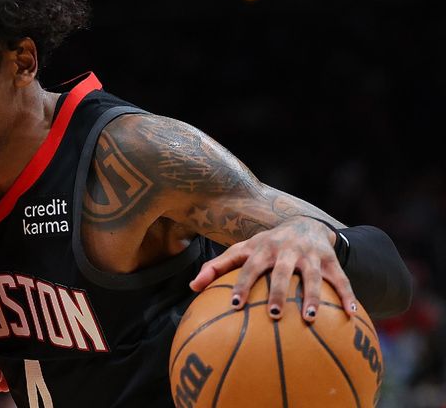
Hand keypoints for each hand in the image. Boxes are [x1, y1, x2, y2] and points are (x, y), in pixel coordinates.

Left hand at [189, 216, 357, 321]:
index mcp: (262, 250)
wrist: (304, 224)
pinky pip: (341, 280)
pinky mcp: (330, 261)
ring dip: (312, 297)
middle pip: (280, 272)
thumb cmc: (266, 245)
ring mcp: (309, 255)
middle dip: (278, 292)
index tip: (235, 305)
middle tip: (275, 315)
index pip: (248, 268)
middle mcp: (285, 251)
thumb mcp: (242, 250)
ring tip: (310, 319)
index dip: (241, 285)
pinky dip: (347, 296)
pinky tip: (352, 316)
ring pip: (311, 277)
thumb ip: (217, 267)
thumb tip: (191, 288)